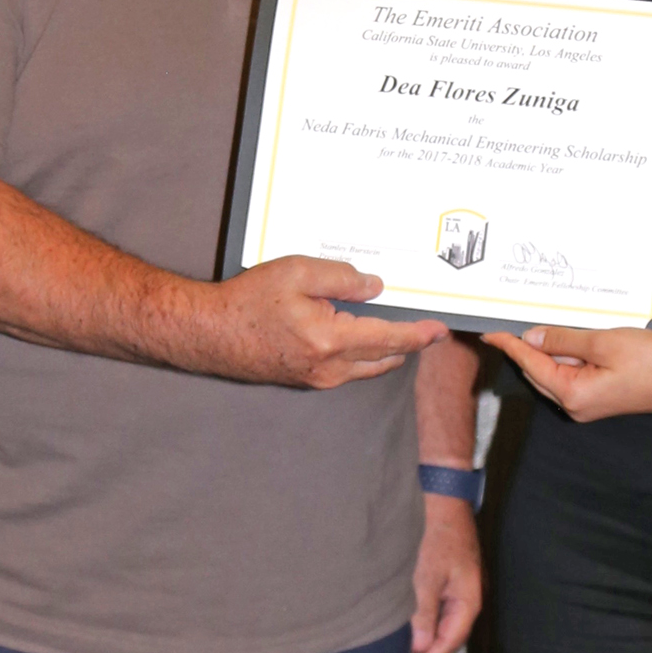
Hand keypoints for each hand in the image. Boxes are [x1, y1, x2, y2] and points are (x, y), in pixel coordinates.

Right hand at [181, 257, 445, 389]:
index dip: (419, 334)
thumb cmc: (248, 301)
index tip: (440, 330)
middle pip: (386, 358)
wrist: (211, 334)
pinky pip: (348, 369)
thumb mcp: (296, 272)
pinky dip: (364, 354)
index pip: (390, 338)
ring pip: (368, 367)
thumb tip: (375, 287)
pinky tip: (361, 334)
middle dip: (409, 343)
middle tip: (427, 326)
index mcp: (331, 340)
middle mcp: (329, 368)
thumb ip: (341, 278)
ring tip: (399, 328)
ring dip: (387, 350)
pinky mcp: (308, 380)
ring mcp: (319, 379)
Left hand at [408, 495, 481, 652]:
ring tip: (400, 652)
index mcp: (468, 599)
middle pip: (448, 636)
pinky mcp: (445, 574)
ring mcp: (456, 584)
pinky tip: (404, 622)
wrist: (439, 490)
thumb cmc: (436, 528)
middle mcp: (466, 595)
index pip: (449, 643)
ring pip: (440, 622)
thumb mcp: (426, 575)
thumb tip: (421, 646)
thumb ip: (424, 613)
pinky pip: (435, 606)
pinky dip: (420, 619)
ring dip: (422, 638)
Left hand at [497, 323, 651, 421]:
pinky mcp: (598, 397)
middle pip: (538, 372)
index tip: (492, 333)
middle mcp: (576, 405)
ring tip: (544, 327)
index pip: (532, 364)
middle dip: (526, 348)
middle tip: (510, 324)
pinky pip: (571, 376)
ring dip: (549, 351)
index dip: (511, 345)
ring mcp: (587, 404)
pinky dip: (565, 358)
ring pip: (554, 374)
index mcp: (573, 394)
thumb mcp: (603, 342)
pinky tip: (569, 341)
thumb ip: (564, 340)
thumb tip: (534, 337)